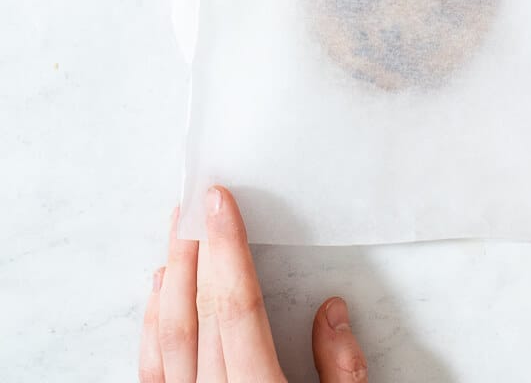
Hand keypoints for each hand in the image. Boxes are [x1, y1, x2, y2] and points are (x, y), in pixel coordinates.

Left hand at [139, 186, 367, 381]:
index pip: (236, 306)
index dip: (227, 248)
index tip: (219, 200)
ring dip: (168, 280)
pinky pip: (150, 371)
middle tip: (193, 203)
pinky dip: (152, 325)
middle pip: (193, 314)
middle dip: (192, 251)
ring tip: (176, 236)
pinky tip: (158, 298)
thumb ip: (343, 373)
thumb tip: (330, 312)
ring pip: (164, 339)